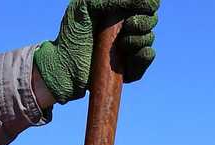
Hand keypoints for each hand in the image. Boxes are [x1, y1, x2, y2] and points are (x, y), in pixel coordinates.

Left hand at [35, 0, 158, 103]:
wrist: (64, 67)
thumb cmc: (72, 34)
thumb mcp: (87, 5)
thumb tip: (144, 0)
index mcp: (118, 12)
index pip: (147, 4)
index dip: (148, 4)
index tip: (139, 9)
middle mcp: (126, 28)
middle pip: (151, 19)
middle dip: (142, 22)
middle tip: (127, 27)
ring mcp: (128, 47)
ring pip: (149, 37)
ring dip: (139, 40)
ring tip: (120, 45)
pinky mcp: (129, 66)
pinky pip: (147, 57)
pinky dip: (143, 56)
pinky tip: (129, 56)